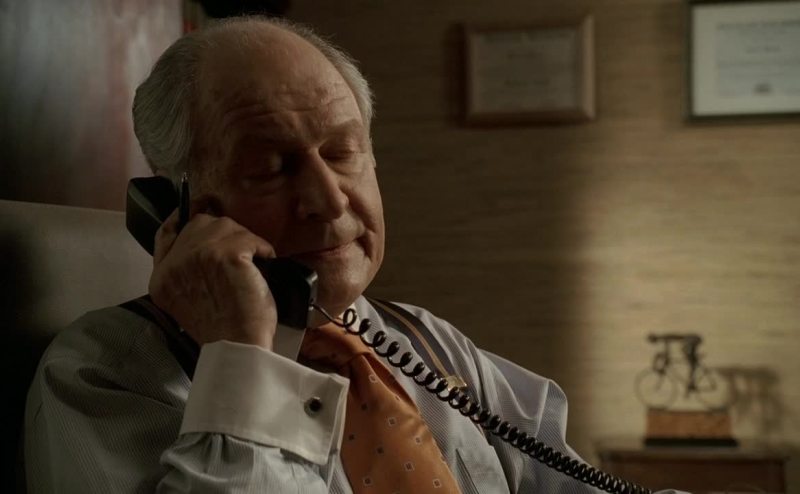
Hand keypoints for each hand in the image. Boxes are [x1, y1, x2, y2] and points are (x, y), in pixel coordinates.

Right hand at [149, 210, 277, 349]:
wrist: (237, 348)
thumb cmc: (223, 329)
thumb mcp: (188, 300)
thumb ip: (187, 270)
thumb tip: (209, 242)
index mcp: (161, 277)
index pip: (166, 232)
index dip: (184, 216)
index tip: (200, 206)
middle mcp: (174, 263)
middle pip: (200, 223)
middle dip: (226, 234)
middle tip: (242, 254)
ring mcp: (198, 255)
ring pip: (227, 226)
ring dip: (246, 242)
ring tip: (253, 268)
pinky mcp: (225, 255)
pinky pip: (250, 238)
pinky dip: (263, 250)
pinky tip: (264, 267)